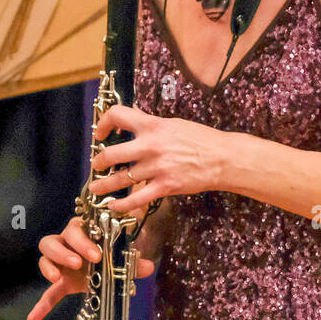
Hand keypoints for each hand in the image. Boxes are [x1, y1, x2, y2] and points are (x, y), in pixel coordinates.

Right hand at [26, 216, 156, 319]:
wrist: (106, 262)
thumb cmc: (111, 252)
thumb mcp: (122, 256)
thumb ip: (133, 262)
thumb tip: (148, 267)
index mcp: (81, 232)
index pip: (74, 230)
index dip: (83, 241)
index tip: (96, 254)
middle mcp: (65, 243)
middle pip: (52, 241)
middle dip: (64, 252)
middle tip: (78, 264)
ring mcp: (60, 262)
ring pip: (44, 258)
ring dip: (49, 267)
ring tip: (56, 279)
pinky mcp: (61, 281)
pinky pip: (48, 293)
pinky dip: (42, 306)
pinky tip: (34, 318)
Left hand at [86, 105, 224, 216]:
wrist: (224, 158)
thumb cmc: (201, 139)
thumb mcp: (173, 124)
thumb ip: (150, 124)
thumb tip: (132, 119)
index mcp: (152, 126)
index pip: (118, 115)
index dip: (103, 123)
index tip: (100, 133)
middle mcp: (150, 146)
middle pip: (111, 154)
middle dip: (98, 162)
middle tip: (96, 165)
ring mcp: (157, 167)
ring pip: (120, 179)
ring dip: (104, 186)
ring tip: (96, 189)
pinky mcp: (165, 186)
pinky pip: (136, 199)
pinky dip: (121, 204)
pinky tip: (114, 205)